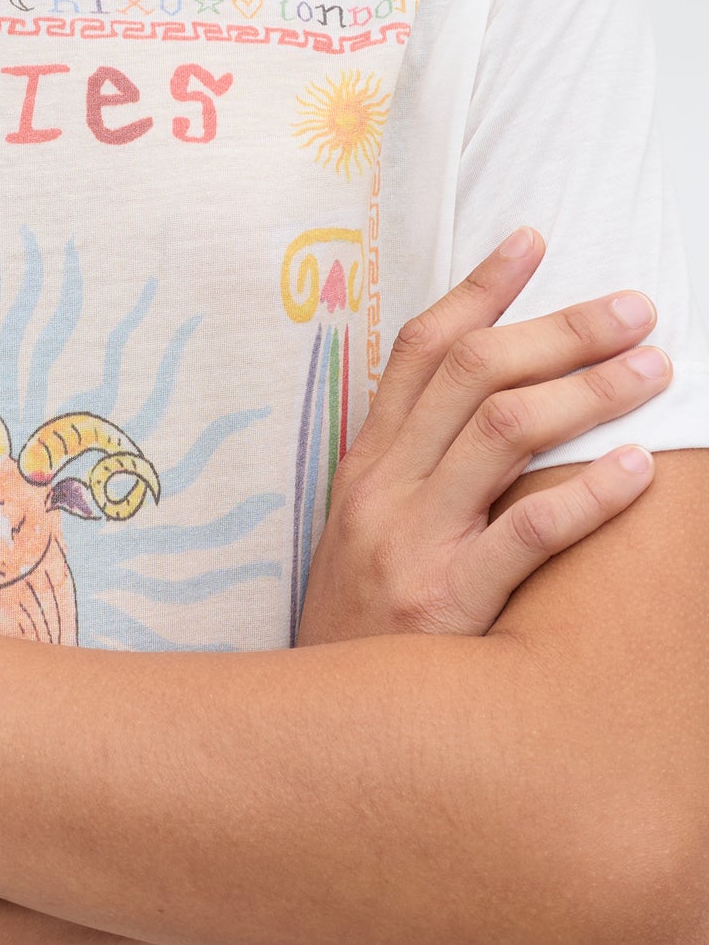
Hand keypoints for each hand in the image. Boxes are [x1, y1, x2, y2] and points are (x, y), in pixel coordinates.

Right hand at [295, 226, 671, 645]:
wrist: (320, 735)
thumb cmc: (363, 630)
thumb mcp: (368, 533)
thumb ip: (418, 468)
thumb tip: (496, 406)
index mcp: (367, 462)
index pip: (421, 349)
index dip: (479, 289)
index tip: (533, 240)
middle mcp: (385, 487)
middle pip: (475, 375)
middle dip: (560, 328)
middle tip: (634, 307)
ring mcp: (414, 542)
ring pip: (505, 433)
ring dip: (587, 389)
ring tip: (654, 369)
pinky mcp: (447, 604)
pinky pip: (527, 533)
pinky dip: (586, 494)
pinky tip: (634, 471)